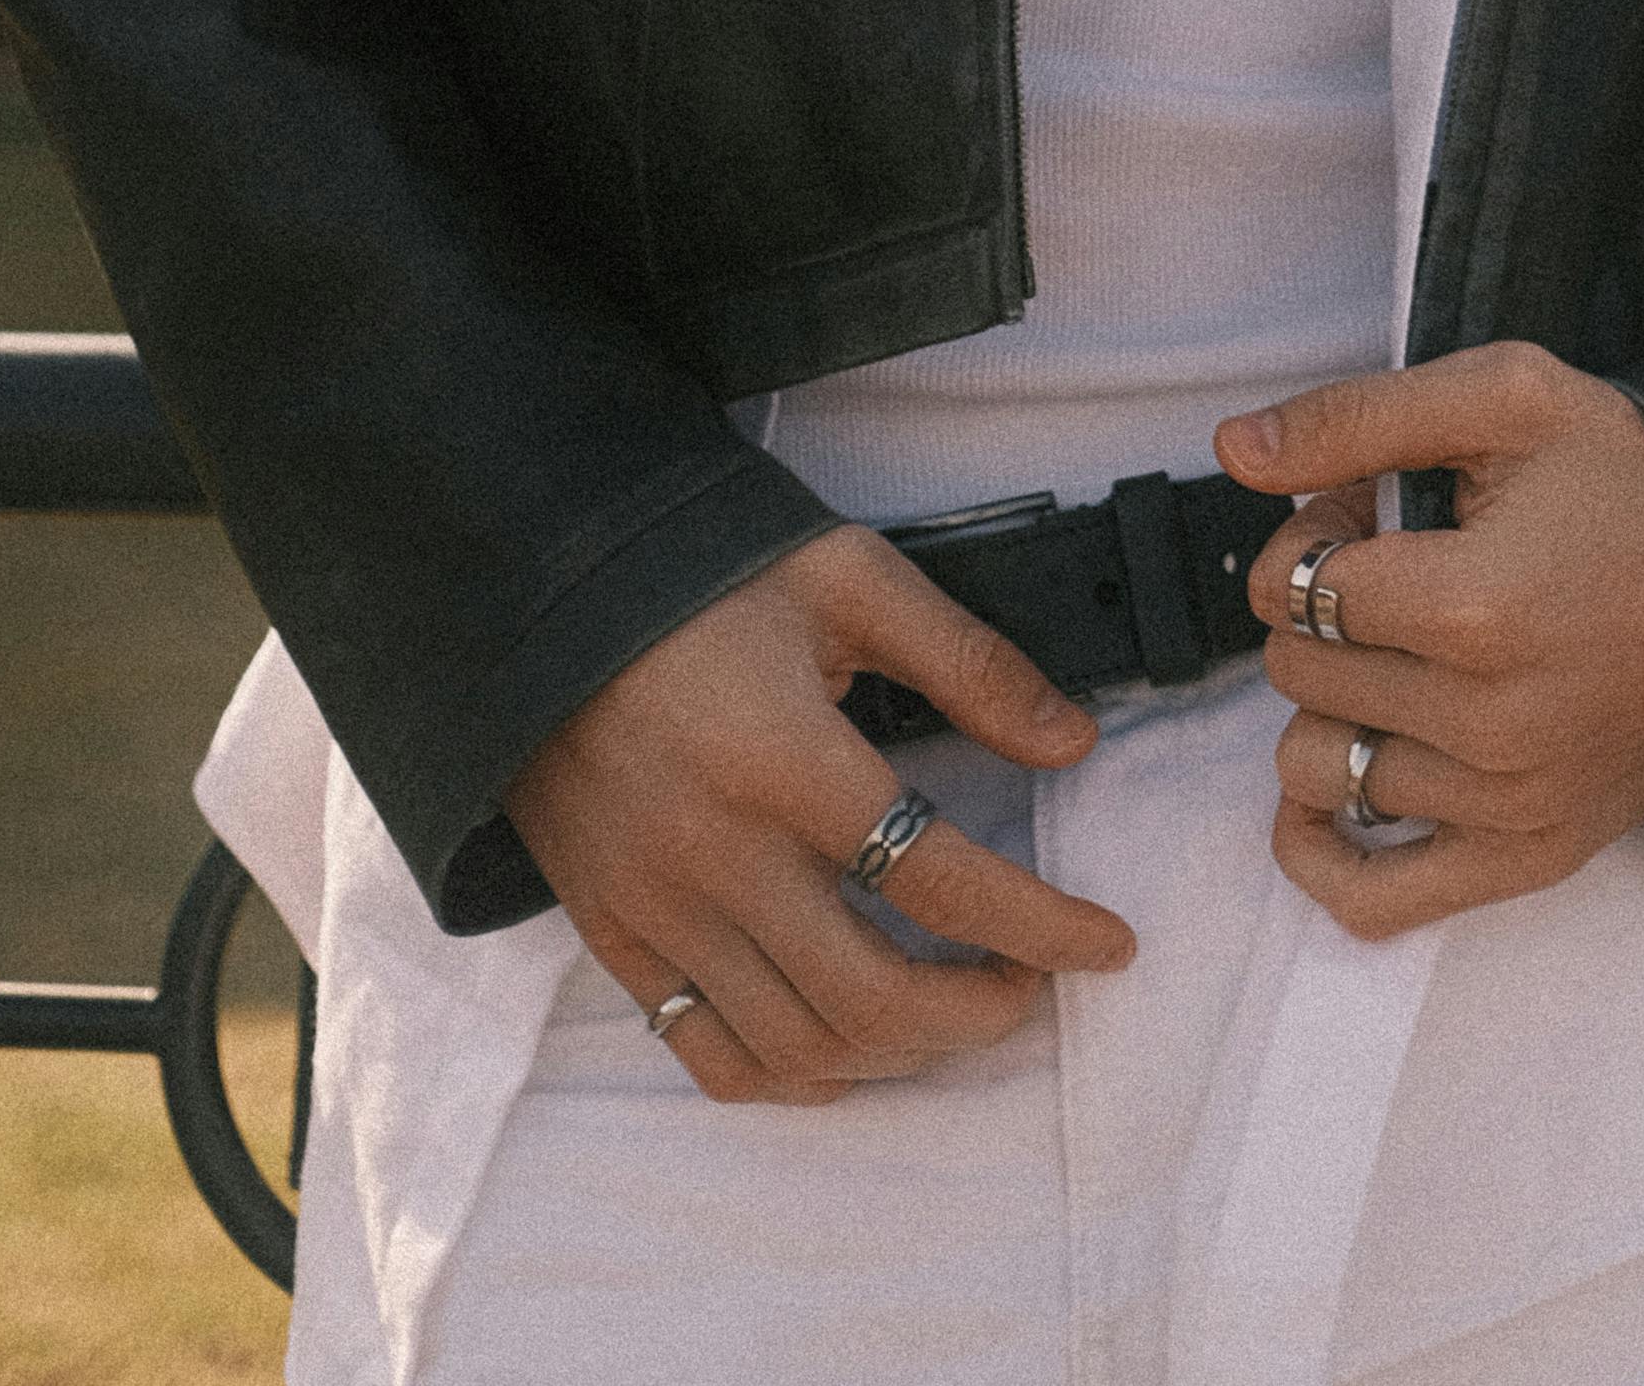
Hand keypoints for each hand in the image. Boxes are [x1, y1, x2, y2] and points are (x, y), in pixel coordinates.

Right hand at [503, 527, 1136, 1105]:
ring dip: (900, 1053)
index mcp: (784, 758)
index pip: (940, 879)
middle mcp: (717, 853)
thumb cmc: (702, 569)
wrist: (535, 585)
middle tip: (1032, 985)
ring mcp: (656, 906)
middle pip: (874, 995)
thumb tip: (1072, 740)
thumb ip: (968, 661)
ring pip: (800, 1043)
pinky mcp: (612, 931)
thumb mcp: (848, 578)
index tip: (1108, 946)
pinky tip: (847, 1049)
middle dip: (980, 1011)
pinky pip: (708, 1052)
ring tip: (956, 1011)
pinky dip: (792, 1074)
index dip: (1042, 927)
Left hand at [1219, 345, 1643, 944]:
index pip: (1293, 586)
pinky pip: (1374, 898)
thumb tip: (1237, 447)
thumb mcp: (1508, 398)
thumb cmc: (1639, 482)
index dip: (1313, 530)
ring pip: (1316, 768)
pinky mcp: (1531, 856)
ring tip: (1404, 654)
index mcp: (1473, 608)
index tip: (1369, 511)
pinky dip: (1324, 853)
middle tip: (1394, 571)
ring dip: (1333, 704)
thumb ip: (1358, 417)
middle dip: (1319, 610)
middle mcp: (1487, 725)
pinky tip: (1341, 787)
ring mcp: (1508, 805)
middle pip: (1297, 674)